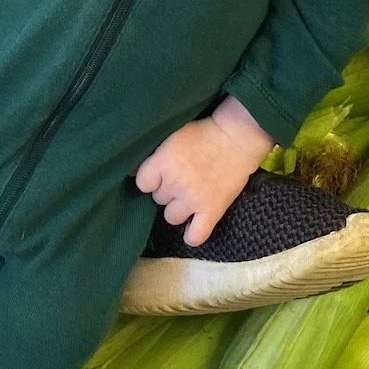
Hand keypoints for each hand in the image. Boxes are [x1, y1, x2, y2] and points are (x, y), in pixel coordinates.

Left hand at [134, 95, 273, 245]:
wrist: (238, 138)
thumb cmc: (204, 132)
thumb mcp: (173, 134)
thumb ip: (153, 153)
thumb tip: (130, 170)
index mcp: (164, 162)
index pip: (142, 183)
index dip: (150, 178)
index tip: (160, 172)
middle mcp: (175, 183)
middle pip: (158, 198)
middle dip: (167, 190)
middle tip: (182, 178)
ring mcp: (193, 200)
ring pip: (171, 217)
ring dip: (178, 208)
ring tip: (189, 196)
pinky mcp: (212, 210)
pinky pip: (196, 235)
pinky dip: (192, 235)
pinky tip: (193, 226)